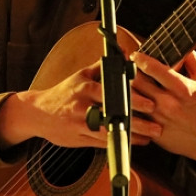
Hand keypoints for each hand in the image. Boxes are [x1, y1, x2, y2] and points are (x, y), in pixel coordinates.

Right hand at [0, 60, 155, 149]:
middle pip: (113, 116)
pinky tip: (136, 142)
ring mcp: (80, 125)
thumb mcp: (81, 75)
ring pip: (110, 132)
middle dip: (136, 122)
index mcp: (85, 88)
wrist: (39, 113)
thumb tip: (123, 51)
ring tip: (151, 136)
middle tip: (156, 125)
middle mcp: (82, 107)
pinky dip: (121, 143)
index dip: (131, 100)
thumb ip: (103, 66)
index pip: (112, 93)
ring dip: (132, 135)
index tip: (149, 103)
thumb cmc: (65, 92)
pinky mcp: (79, 139)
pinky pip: (103, 143)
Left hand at [129, 50, 195, 168]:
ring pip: (133, 97)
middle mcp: (169, 102)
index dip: (142, 59)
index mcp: (183, 89)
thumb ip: (193, 64)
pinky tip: (127, 100)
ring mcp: (158, 117)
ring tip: (125, 81)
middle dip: (131, 71)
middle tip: (127, 67)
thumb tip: (186, 49)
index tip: (136, 55)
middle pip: (139, 81)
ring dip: (128, 88)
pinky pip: (133, 115)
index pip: (156, 69)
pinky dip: (129, 106)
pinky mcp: (152, 130)